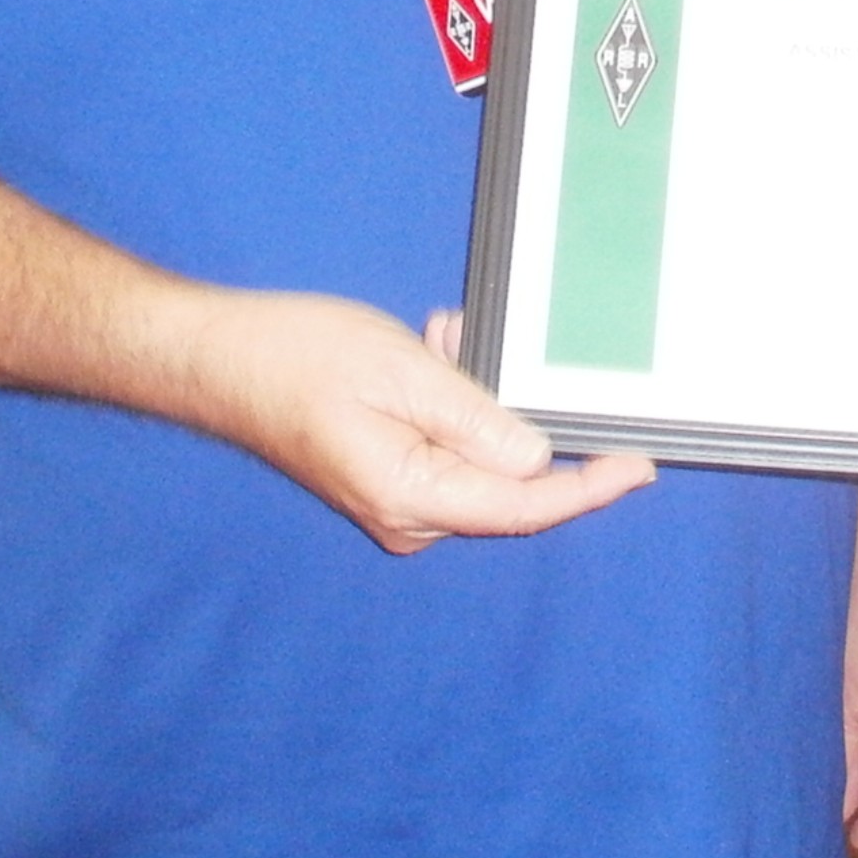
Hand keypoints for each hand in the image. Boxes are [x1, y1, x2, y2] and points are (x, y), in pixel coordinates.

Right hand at [187, 291, 653, 553]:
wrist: (219, 360)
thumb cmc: (295, 359)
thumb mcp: (402, 374)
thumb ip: (476, 419)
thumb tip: (537, 459)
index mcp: (412, 497)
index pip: (525, 506)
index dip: (588, 488)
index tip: (637, 466)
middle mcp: (408, 515)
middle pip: (507, 479)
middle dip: (509, 407)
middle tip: (467, 344)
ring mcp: (397, 501)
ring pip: (478, 451)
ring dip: (472, 394)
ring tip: (434, 341)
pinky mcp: (389, 478)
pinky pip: (448, 444)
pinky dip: (450, 399)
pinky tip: (428, 354)